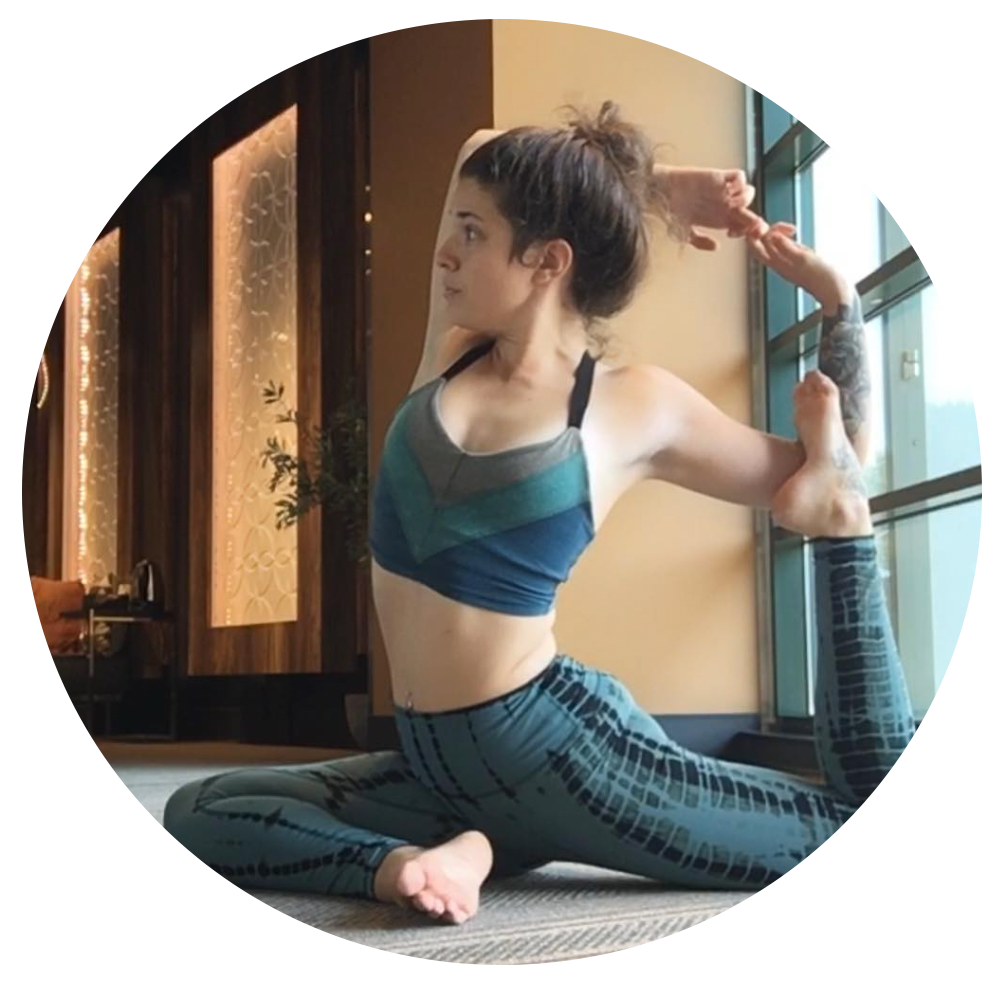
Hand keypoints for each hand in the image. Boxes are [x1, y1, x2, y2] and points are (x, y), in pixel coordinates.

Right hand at [656, 165, 778, 250]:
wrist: (661, 192)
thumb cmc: (670, 212)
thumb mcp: (685, 233)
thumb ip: (700, 241)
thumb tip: (716, 246)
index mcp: (719, 219)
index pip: (742, 225)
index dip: (744, 231)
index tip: (735, 234)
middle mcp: (723, 205)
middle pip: (749, 210)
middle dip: (754, 219)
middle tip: (752, 224)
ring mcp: (722, 191)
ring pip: (748, 192)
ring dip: (746, 200)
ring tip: (734, 205)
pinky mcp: (718, 176)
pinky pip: (739, 176)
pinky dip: (740, 183)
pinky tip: (730, 191)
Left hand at [747, 227, 852, 308]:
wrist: (834, 291)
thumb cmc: (822, 279)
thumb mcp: (804, 259)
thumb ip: (787, 248)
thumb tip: (771, 235)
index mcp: (776, 264)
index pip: (755, 247)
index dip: (756, 233)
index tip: (769, 225)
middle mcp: (778, 263)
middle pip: (760, 244)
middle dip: (766, 230)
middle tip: (781, 225)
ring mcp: (787, 261)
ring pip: (772, 243)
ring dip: (777, 231)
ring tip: (792, 229)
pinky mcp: (796, 260)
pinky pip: (783, 246)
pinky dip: (785, 236)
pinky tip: (794, 232)